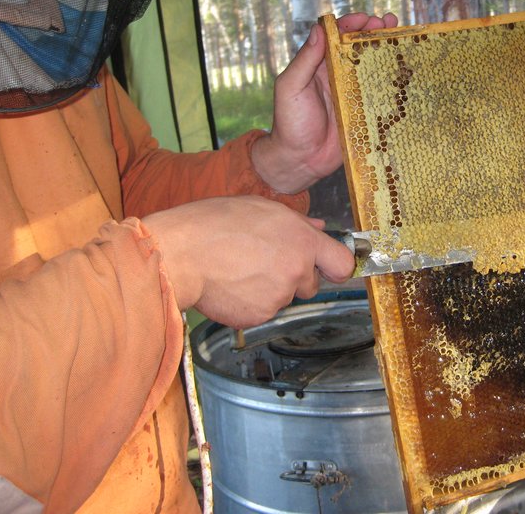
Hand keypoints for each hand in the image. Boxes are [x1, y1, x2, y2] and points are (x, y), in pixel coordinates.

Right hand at [142, 196, 354, 327]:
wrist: (182, 254)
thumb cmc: (215, 224)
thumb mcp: (262, 208)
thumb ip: (297, 223)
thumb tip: (319, 229)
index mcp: (303, 242)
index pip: (342, 264)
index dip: (336, 266)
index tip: (330, 267)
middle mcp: (297, 271)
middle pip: (311, 284)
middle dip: (294, 277)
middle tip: (264, 261)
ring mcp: (279, 297)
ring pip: (284, 297)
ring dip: (270, 289)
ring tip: (240, 269)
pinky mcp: (259, 316)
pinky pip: (262, 311)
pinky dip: (251, 303)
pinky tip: (232, 285)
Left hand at [252, 12, 397, 193]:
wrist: (300, 160)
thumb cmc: (290, 123)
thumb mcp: (290, 87)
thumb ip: (304, 60)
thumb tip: (319, 29)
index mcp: (319, 65)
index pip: (337, 37)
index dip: (352, 24)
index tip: (365, 18)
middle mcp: (337, 75)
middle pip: (359, 47)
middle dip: (374, 32)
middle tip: (388, 23)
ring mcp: (353, 93)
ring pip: (373, 66)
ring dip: (387, 50)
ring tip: (400, 36)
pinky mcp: (364, 112)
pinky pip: (380, 94)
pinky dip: (393, 82)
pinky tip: (405, 71)